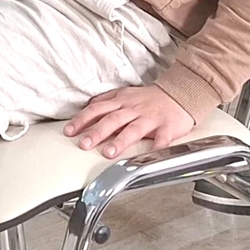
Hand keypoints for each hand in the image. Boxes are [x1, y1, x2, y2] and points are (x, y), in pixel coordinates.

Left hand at [64, 84, 195, 158]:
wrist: (179, 94)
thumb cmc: (149, 98)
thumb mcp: (124, 94)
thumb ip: (106, 101)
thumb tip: (87, 107)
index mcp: (122, 102)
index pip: (97, 109)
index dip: (82, 120)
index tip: (69, 131)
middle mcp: (134, 109)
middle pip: (112, 120)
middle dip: (96, 132)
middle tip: (83, 144)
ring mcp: (151, 118)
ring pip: (133, 129)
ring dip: (120, 141)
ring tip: (108, 152)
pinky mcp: (168, 127)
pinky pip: (163, 138)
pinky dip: (157, 146)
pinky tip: (151, 155)